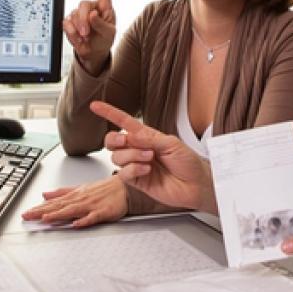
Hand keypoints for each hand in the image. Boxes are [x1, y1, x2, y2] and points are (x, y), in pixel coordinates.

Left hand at [21, 175, 128, 227]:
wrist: (124, 188)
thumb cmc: (104, 189)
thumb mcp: (80, 188)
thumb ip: (62, 192)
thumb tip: (45, 194)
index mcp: (74, 195)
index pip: (53, 202)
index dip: (39, 208)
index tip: (26, 213)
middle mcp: (80, 199)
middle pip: (59, 206)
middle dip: (42, 211)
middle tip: (28, 217)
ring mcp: (91, 206)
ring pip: (72, 211)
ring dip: (59, 215)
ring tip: (46, 219)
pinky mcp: (103, 212)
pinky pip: (93, 217)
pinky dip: (84, 220)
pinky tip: (76, 224)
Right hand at [63, 0, 115, 74]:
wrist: (93, 52)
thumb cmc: (104, 40)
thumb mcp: (109, 34)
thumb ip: (101, 24)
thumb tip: (92, 15)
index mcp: (104, 6)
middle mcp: (91, 7)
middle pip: (83, 4)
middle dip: (84, 20)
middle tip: (87, 33)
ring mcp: (79, 14)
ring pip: (74, 16)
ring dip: (79, 29)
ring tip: (86, 38)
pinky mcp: (70, 21)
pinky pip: (66, 24)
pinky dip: (72, 34)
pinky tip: (79, 38)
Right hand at [90, 100, 216, 213]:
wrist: (197, 185)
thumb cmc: (189, 162)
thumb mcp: (171, 143)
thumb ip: (149, 139)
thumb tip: (129, 136)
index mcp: (147, 136)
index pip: (124, 122)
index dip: (109, 113)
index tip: (95, 106)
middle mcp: (139, 150)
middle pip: (112, 141)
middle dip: (115, 139)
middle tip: (126, 140)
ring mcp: (136, 165)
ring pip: (117, 157)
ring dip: (131, 155)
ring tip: (149, 158)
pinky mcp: (137, 181)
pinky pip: (123, 173)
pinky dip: (133, 169)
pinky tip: (146, 169)